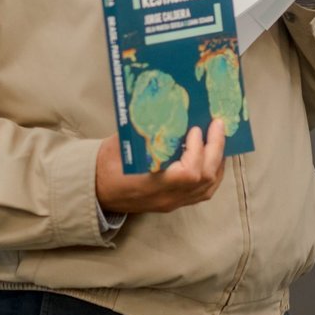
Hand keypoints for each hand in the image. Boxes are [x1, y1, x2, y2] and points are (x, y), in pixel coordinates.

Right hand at [95, 118, 227, 213]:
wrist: (95, 191)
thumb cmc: (105, 165)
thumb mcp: (120, 144)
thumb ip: (145, 132)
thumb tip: (166, 110)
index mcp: (150, 184)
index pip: (188, 174)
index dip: (198, 151)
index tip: (195, 129)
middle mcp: (166, 197)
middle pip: (204, 179)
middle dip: (215, 149)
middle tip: (217, 125)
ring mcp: (171, 203)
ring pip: (207, 188)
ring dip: (217, 162)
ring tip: (219, 139)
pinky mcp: (173, 203)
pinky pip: (202, 193)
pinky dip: (212, 173)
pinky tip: (212, 157)